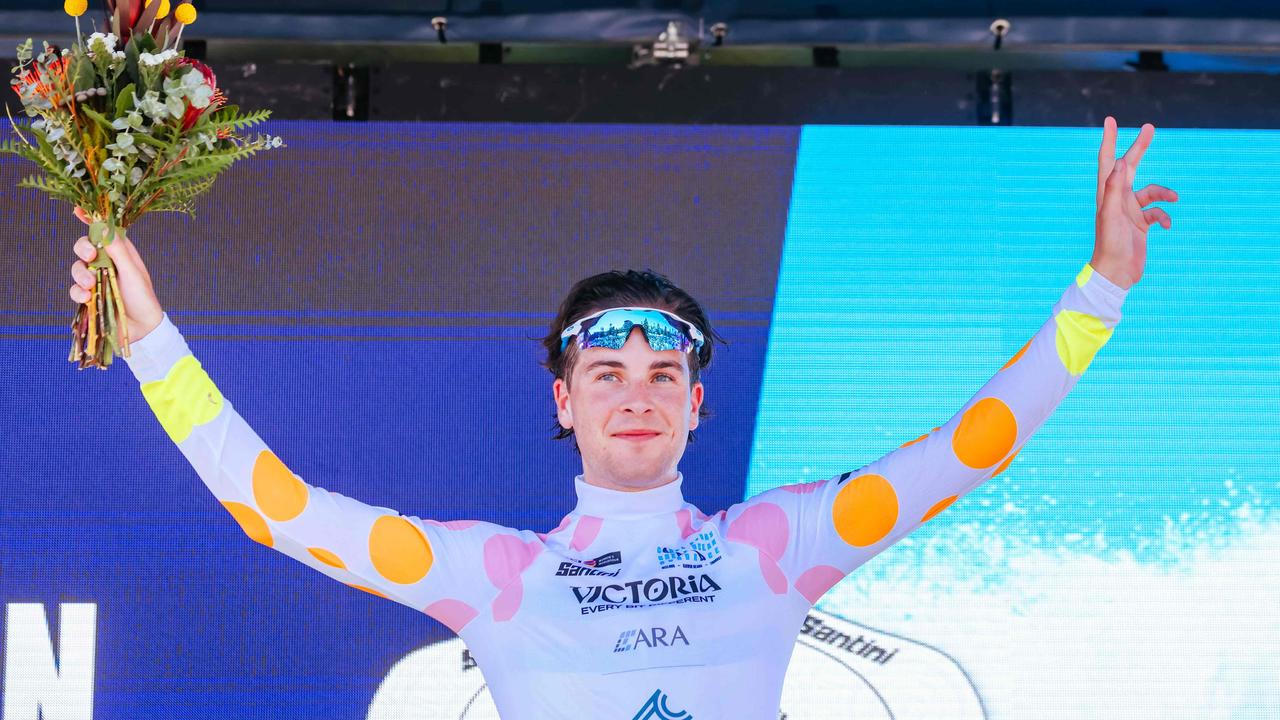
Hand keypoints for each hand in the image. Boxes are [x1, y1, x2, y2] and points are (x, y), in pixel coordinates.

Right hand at [68, 206, 164, 341]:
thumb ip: (118, 251)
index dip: (91, 221)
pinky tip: (87, 298)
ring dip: (80, 275)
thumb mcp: (132, 272)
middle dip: (82, 249)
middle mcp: (107, 264)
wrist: (142, 329)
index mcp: (121, 254)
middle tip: (90, 256)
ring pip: (76, 268)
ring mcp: (96, 280)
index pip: (103, 233)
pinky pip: (75, 290)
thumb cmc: (143, 298)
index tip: (78, 210)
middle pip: (84, 247)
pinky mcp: (89, 297)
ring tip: (90, 285)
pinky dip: (78, 292)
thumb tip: (104, 225)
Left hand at [1092, 117, 1178, 288]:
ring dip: (1164, 193)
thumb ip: (1113, 190)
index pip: (1107, 161)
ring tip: (1174, 199)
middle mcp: (1117, 199)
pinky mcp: (1140, 225)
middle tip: (1150, 127)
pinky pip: (1157, 213)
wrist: (1116, 274)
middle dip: (1139, 148)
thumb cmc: (1110, 245)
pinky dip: (1165, 216)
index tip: (1110, 120)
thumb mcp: (1111, 215)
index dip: (1109, 141)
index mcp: (1107, 194)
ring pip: (1151, 192)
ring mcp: (1129, 211)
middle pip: (1129, 167)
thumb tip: (1117, 165)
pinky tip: (1166, 225)